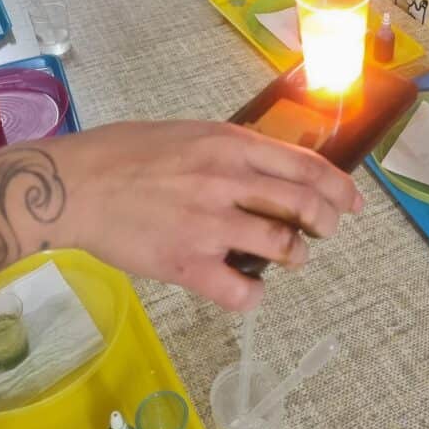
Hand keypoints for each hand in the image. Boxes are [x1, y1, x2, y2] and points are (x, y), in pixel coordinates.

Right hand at [69, 121, 363, 310]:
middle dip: (327, 223)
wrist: (75, 184)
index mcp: (229, 144)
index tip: (353, 202)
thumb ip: (229, 149)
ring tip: (289, 258)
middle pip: (305, 205)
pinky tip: (249, 290)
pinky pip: (240, 291)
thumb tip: (265, 168)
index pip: (305, 166)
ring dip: (296, 256)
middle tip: (324, 232)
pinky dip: (254, 295)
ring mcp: (209, 223)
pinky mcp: (186, 263)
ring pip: (283, 246)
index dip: (338, 187)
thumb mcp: (187, 133)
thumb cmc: (125, 152)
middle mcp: (227, 180)